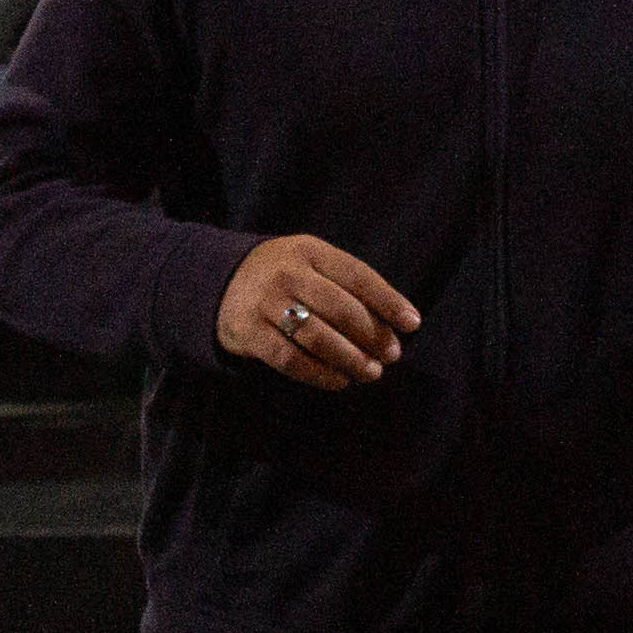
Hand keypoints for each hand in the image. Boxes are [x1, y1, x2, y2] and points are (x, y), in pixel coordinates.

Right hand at [218, 234, 414, 388]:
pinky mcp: (249, 332)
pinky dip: (320, 374)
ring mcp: (265, 303)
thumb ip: (347, 284)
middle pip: (341, 309)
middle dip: (373, 337)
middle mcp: (287, 273)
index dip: (389, 301)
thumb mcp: (312, 263)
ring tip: (371, 373)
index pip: (358, 276)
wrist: (221, 282)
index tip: (412, 324)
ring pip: (318, 337)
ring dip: (351, 360)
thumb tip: (396, 323)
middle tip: (391, 356)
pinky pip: (291, 359)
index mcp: (309, 250)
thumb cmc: (285, 277)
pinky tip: (339, 381)